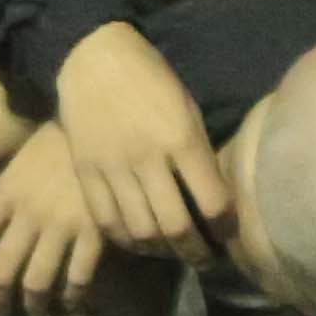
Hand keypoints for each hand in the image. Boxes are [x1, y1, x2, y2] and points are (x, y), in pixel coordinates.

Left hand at [0, 121, 115, 315]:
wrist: (101, 129)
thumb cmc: (55, 145)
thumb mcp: (18, 165)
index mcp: (3, 197)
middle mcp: (26, 215)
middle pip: (0, 272)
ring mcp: (60, 225)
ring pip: (36, 282)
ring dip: (32, 306)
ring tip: (34, 312)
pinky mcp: (93, 233)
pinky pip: (77, 278)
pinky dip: (71, 298)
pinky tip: (70, 303)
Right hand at [44, 22, 233, 264]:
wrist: (93, 56)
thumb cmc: (151, 78)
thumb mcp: (187, 108)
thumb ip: (199, 153)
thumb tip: (213, 199)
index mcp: (182, 137)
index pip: (213, 202)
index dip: (226, 229)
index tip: (229, 236)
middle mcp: (148, 157)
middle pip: (176, 227)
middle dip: (196, 252)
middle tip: (204, 259)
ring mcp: (113, 167)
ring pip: (141, 231)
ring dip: (162, 252)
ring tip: (172, 252)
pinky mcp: (85, 171)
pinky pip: (107, 221)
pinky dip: (126, 240)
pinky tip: (139, 241)